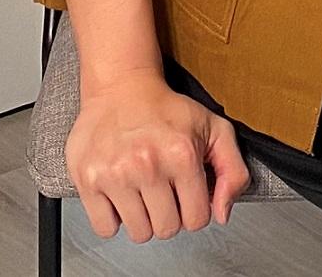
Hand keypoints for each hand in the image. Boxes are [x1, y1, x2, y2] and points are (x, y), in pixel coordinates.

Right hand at [65, 68, 248, 241]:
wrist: (121, 87)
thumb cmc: (166, 110)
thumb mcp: (215, 130)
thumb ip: (234, 172)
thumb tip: (223, 213)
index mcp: (181, 154)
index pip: (197, 219)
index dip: (195, 209)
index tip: (186, 193)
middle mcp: (147, 165)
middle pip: (166, 229)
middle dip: (169, 215)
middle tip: (163, 191)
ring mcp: (114, 174)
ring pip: (138, 233)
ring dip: (143, 218)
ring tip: (142, 191)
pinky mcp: (87, 179)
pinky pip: (105, 228)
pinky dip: (114, 219)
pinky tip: (121, 195)